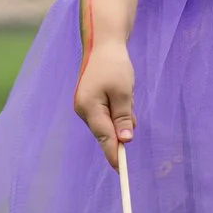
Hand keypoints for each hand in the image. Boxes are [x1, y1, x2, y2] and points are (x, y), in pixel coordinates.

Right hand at [72, 39, 136, 168]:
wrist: (103, 42)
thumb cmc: (114, 65)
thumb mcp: (124, 92)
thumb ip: (123, 118)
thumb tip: (125, 141)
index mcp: (89, 108)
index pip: (104, 138)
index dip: (113, 154)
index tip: (120, 170)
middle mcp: (83, 109)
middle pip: (107, 130)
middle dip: (122, 124)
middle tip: (129, 101)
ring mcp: (85, 104)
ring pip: (109, 121)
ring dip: (121, 112)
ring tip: (124, 89)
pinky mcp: (90, 100)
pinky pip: (107, 112)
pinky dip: (117, 106)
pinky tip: (121, 89)